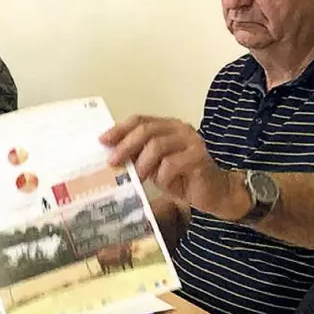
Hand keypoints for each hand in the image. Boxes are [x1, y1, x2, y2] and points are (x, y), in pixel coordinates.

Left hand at [100, 115, 249, 219]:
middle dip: (126, 146)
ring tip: (137, 178)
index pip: (140, 120)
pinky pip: (172, 164)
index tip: (102, 141)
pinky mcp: (199, 158)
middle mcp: (179, 129)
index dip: (119, 129)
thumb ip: (137, 155)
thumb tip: (110, 155)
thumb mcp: (153, 165)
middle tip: (112, 161)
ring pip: (158, 146)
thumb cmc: (180, 178)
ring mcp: (191, 141)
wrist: (212, 193)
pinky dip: (162, 177)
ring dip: (142, 164)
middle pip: (146, 130)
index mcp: (167, 126)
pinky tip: (164, 184)